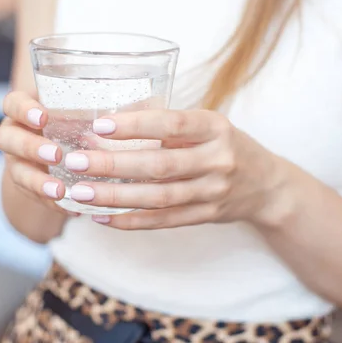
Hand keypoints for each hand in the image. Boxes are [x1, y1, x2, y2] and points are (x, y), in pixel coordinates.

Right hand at [0, 91, 76, 216]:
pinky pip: (34, 198)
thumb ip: (88, 108)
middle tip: (55, 155)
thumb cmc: (73, 117)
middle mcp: (14, 134)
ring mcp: (16, 162)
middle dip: (30, 147)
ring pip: (18, 172)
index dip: (23, 110)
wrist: (63, 145)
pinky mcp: (26, 187)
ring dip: (38, 183)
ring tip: (59, 191)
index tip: (43, 117)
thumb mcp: (78, 109)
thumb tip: (120, 113)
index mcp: (23, 109)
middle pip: (8, 139)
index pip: (13, 104)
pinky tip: (73, 209)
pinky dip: (53, 204)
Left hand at [64, 109, 288, 228]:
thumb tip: (107, 122)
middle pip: (160, 165)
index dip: (135, 125)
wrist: (266, 185)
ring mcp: (213, 192)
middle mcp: (217, 160)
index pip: (172, 124)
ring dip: (115, 196)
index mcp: (215, 127)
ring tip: (80, 193)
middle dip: (113, 164)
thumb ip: (164, 122)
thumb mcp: (205, 124)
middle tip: (75, 162)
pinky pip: (164, 221)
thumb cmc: (224, 145)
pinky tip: (102, 217)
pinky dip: (131, 220)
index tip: (99, 125)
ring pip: (158, 197)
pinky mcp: (206, 216)